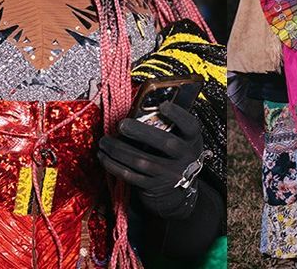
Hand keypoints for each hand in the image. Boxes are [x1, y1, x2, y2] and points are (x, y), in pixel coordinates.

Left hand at [97, 102, 206, 219]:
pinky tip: (104, 156)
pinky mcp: (152, 186)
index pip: (190, 126)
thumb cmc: (174, 159)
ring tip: (105, 141)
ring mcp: (169, 174)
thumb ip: (170, 128)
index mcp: (192, 142)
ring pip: (141, 160)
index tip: (163, 105)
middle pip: (165, 143)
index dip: (178, 115)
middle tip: (122, 124)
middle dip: (142, 132)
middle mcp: (184, 158)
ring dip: (119, 149)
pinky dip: (113, 165)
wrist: (175, 192)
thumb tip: (142, 107)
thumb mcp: (182, 142)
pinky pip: (130, 175)